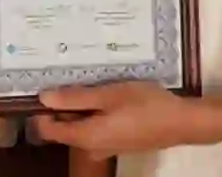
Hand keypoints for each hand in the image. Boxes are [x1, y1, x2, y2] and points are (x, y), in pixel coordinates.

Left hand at [32, 82, 206, 159]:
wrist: (181, 122)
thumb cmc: (144, 105)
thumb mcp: (108, 95)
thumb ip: (75, 98)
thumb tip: (43, 98)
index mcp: (85, 137)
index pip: (48, 130)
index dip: (40, 110)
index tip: (40, 85)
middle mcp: (92, 147)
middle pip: (64, 127)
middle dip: (61, 103)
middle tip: (64, 74)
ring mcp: (106, 146)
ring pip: (80, 125)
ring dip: (79, 105)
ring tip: (85, 78)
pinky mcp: (118, 141)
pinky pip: (95, 126)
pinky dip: (94, 110)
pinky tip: (103, 91)